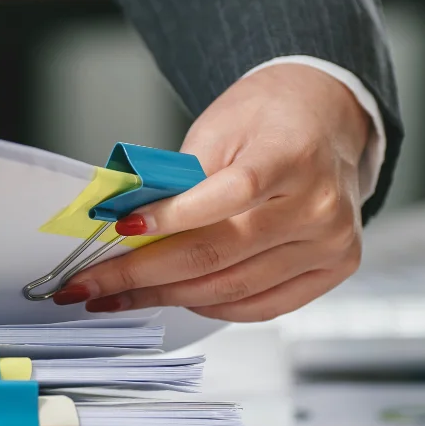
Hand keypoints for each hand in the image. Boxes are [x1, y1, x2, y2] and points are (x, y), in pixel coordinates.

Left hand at [54, 64, 369, 321]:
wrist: (327, 120)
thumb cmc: (270, 118)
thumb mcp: (220, 127)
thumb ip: (181, 178)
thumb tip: (129, 226)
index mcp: (294, 156)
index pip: (229, 194)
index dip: (171, 218)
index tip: (120, 230)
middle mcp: (319, 206)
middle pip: (220, 253)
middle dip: (144, 272)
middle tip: (92, 282)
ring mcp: (330, 244)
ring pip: (233, 289)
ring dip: (167, 296)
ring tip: (120, 295)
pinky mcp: (332, 270)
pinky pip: (261, 306)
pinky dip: (211, 307)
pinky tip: (175, 297)